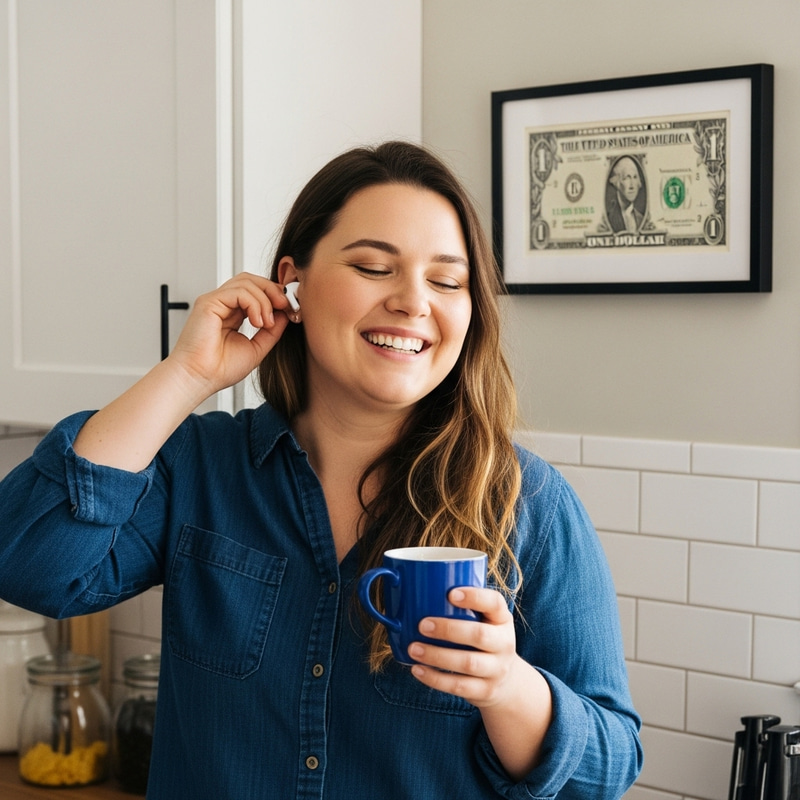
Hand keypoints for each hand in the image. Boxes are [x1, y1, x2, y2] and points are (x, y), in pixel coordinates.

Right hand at [169, 273, 293, 394]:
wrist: (200, 379)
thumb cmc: (219, 369)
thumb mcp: (257, 347)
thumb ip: (272, 330)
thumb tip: (286, 313)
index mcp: (233, 314)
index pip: (256, 291)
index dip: (275, 296)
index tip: (291, 310)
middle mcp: (222, 305)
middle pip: (251, 280)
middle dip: (273, 290)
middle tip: (286, 307)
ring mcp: (214, 301)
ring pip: (246, 282)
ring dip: (265, 300)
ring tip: (267, 322)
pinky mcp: (208, 302)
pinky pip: (238, 291)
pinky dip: (254, 304)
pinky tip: (257, 322)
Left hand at [408, 587, 520, 708]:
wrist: (506, 682)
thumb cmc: (484, 641)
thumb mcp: (485, 622)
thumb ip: (463, 609)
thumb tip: (419, 593)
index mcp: (502, 619)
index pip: (495, 602)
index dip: (475, 597)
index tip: (451, 594)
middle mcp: (504, 644)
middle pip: (479, 635)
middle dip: (448, 630)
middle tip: (422, 625)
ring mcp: (497, 670)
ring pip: (468, 663)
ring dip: (437, 656)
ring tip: (413, 648)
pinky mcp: (485, 691)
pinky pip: (459, 686)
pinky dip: (435, 678)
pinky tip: (417, 669)